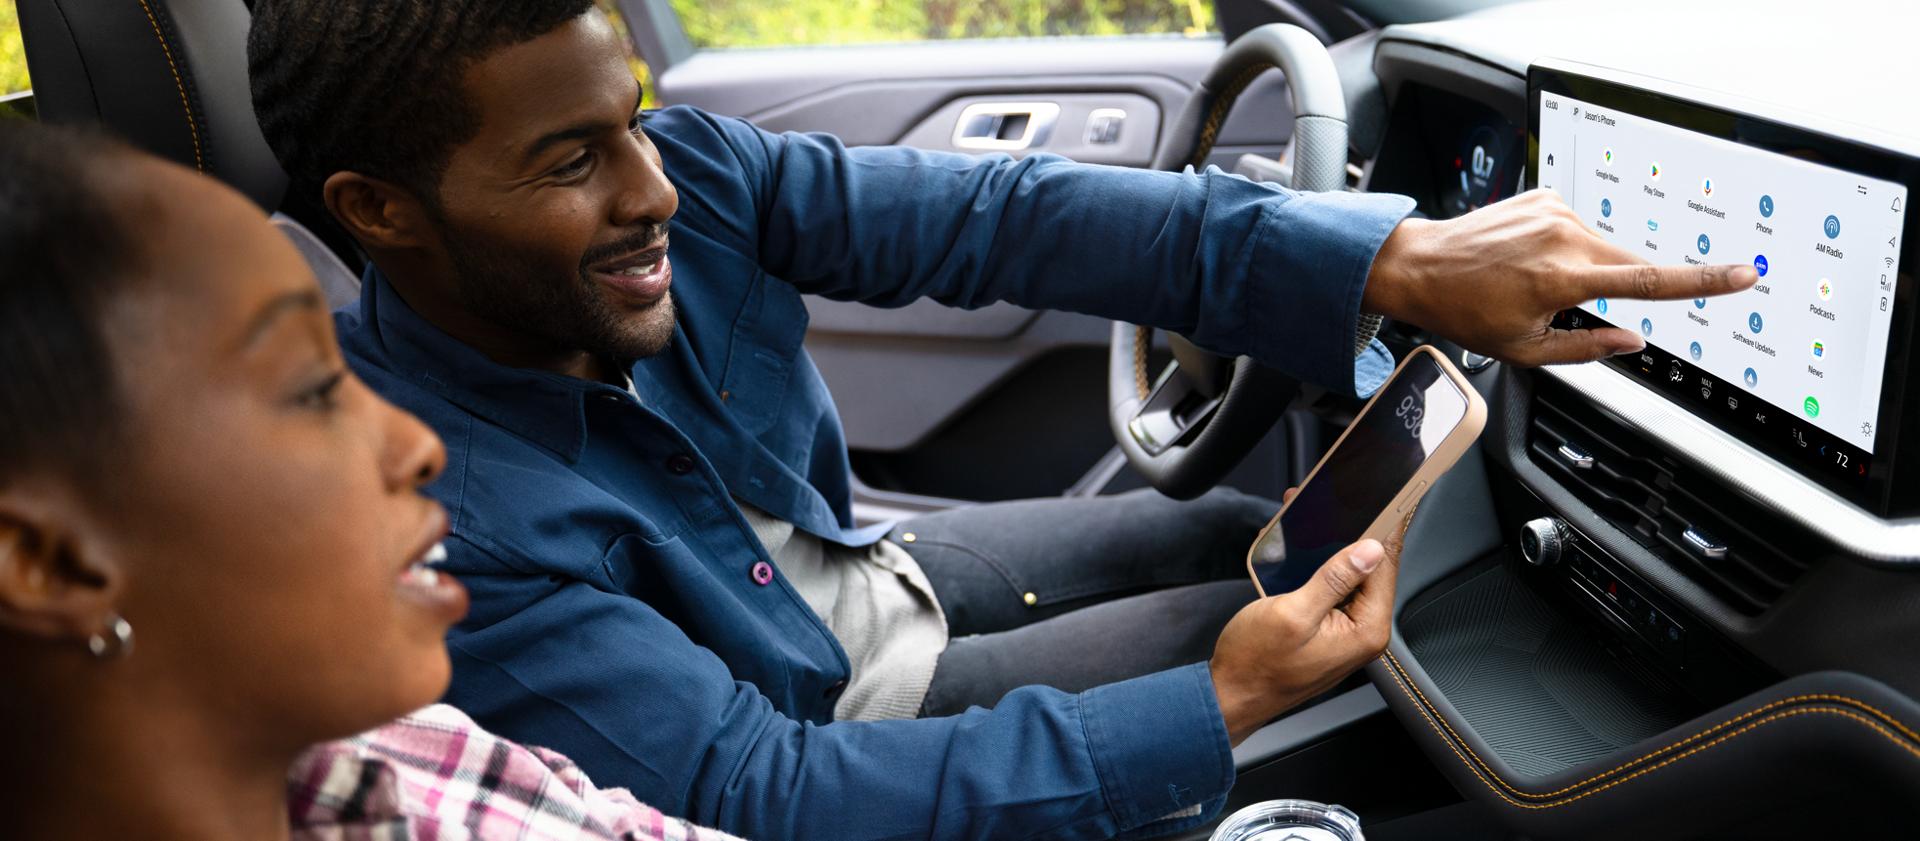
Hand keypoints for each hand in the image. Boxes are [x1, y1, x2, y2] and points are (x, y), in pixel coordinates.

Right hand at [1210, 506, 1409, 744]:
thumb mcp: (1292, 612)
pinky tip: (1301, 552)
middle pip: (1372, 570)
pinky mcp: (1328, 631)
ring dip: (1333, 549)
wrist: (1231, 695)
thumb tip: (1370, 550)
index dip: (1385, 528)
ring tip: (1313, 521)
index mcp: (1365, 630)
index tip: (1390, 497)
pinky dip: (1320, 568)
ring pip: (1351, 577)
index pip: (1385, 566)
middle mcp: (1362, 632)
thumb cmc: (1255, 663)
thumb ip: (1334, 579)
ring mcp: (1346, 633)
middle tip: (1343, 501)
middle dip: (1355, 533)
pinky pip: (1334, 591)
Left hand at [1362, 189, 1758, 365]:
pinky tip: (1526, 258)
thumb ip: (1587, 348)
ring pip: (1601, 247)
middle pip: (1627, 264)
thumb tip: (1632, 341)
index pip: (1650, 282)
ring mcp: (1555, 210)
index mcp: (1563, 277)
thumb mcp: (1525, 349)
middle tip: (1566, 303)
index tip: (1742, 274)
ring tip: (1532, 281)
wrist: (1419, 266)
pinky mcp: (1544, 196)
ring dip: (1584, 267)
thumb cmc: (1463, 311)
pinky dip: (1564, 247)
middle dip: (1617, 287)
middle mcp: (1565, 236)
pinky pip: (1575, 227)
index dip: (1701, 281)